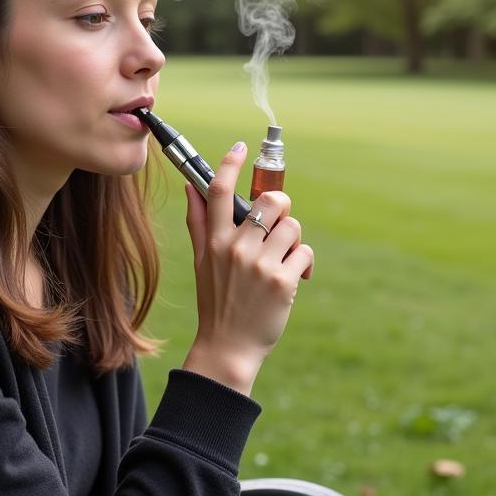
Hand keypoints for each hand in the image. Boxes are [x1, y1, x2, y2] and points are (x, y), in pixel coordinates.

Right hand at [182, 141, 313, 394]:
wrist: (228, 347)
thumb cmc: (216, 302)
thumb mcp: (202, 262)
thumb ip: (198, 223)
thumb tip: (190, 187)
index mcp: (214, 241)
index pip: (219, 190)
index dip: (231, 163)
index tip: (241, 148)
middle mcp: (235, 248)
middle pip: (271, 201)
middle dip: (280, 207)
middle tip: (277, 225)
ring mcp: (260, 265)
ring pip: (292, 226)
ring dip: (293, 239)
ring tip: (283, 259)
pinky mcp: (283, 282)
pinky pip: (305, 252)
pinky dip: (304, 263)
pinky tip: (294, 278)